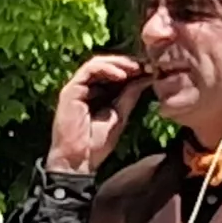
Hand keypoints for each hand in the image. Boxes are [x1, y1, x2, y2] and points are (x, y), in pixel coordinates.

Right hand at [47, 55, 146, 176]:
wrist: (80, 160)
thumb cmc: (97, 143)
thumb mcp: (120, 114)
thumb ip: (129, 95)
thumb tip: (145, 78)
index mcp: (96, 94)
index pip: (113, 73)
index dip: (132, 69)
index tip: (151, 70)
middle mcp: (85, 88)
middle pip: (106, 65)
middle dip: (127, 62)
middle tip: (146, 64)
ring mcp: (77, 88)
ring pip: (97, 63)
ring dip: (118, 63)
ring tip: (136, 68)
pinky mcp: (70, 90)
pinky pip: (88, 70)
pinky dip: (106, 68)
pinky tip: (121, 74)